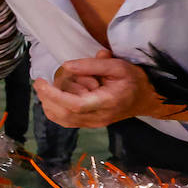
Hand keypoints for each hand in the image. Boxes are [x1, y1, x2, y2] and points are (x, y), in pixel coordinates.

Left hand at [34, 52, 162, 127]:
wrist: (146, 98)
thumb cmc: (133, 79)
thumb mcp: (117, 65)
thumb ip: (92, 65)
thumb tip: (66, 66)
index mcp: (107, 102)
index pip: (75, 105)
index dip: (54, 95)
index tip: (40, 82)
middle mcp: (98, 117)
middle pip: (64, 114)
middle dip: (47, 98)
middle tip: (42, 81)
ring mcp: (93, 123)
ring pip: (62, 119)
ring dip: (50, 102)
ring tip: (54, 86)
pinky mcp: (89, 123)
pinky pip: (66, 120)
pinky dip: (55, 108)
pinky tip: (57, 94)